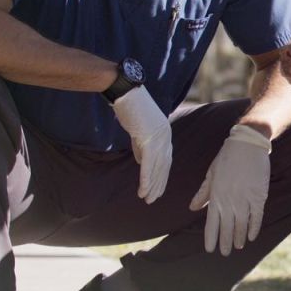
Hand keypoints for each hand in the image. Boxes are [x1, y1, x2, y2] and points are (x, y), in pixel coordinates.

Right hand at [111, 86, 172, 203]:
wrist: (125, 91)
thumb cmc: (130, 107)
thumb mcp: (139, 129)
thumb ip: (141, 145)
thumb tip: (141, 161)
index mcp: (165, 133)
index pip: (165, 160)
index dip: (161, 176)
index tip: (157, 189)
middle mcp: (166, 136)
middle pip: (163, 166)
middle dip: (158, 184)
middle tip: (152, 199)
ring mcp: (159, 137)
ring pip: (156, 168)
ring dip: (151, 185)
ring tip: (146, 199)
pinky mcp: (149, 138)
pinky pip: (148, 163)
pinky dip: (146, 178)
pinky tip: (143, 189)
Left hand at [190, 124, 271, 255]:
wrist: (247, 144)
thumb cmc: (227, 158)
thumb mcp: (211, 174)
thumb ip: (203, 193)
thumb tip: (192, 207)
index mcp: (215, 196)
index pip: (212, 223)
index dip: (211, 238)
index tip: (210, 249)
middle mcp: (229, 201)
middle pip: (227, 228)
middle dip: (226, 242)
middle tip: (225, 253)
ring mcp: (244, 199)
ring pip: (242, 225)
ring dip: (240, 237)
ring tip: (238, 247)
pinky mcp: (258, 196)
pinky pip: (256, 216)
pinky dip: (254, 228)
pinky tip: (252, 236)